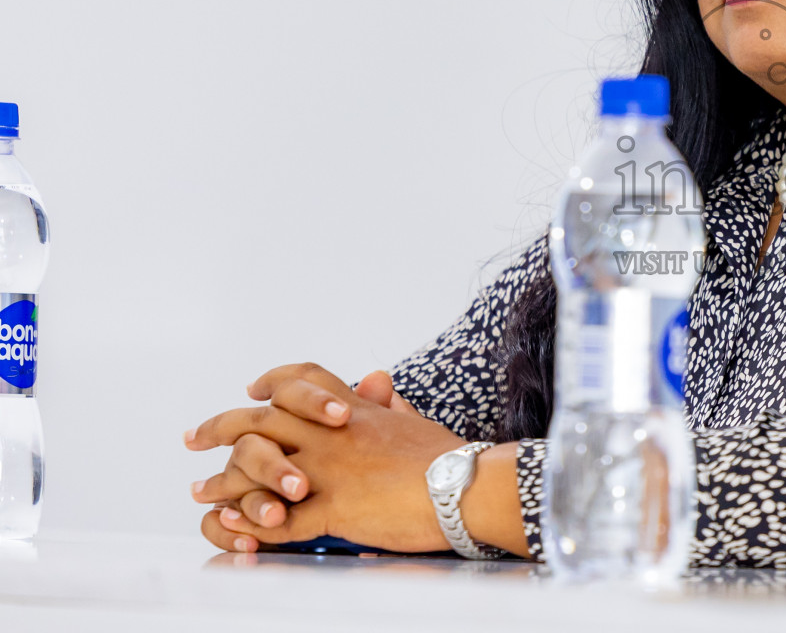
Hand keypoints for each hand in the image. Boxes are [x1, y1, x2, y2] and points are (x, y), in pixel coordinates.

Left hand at [187, 364, 494, 553]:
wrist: (468, 485)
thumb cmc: (451, 458)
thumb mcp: (415, 422)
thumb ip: (389, 405)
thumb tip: (379, 385)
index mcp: (355, 410)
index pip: (303, 380)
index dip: (272, 381)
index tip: (252, 388)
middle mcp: (334, 432)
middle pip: (262, 417)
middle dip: (221, 426)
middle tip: (194, 436)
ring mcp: (330, 469)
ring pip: (258, 466)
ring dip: (224, 481)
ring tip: (200, 492)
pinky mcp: (334, 508)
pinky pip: (279, 519)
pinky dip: (250, 525)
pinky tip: (231, 528)